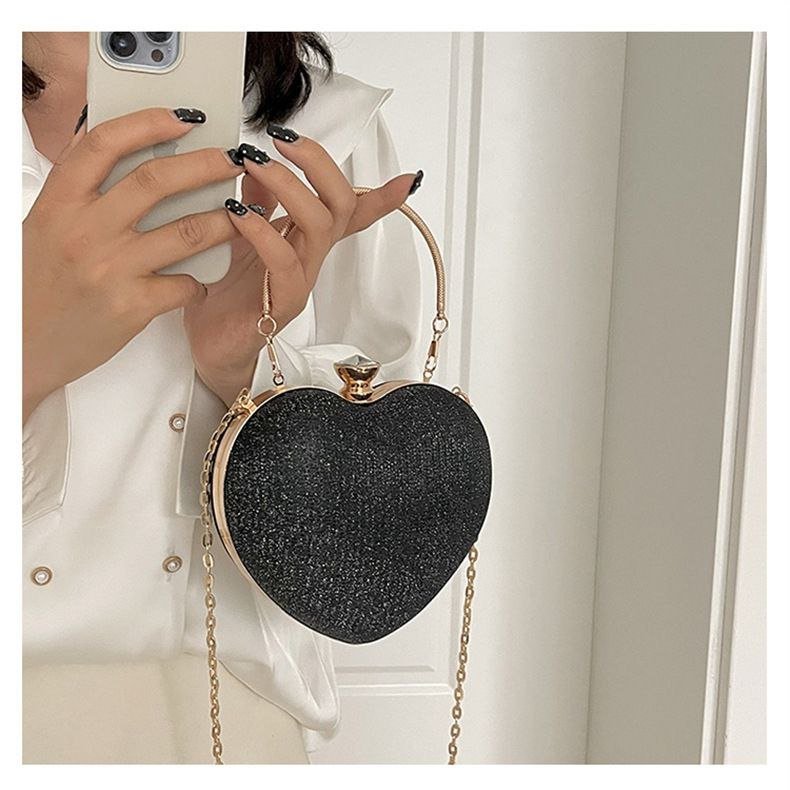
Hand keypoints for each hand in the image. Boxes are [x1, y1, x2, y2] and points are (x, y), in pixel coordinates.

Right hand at [23, 106, 244, 422]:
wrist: (22, 346)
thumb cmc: (37, 284)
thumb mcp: (46, 227)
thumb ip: (82, 194)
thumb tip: (124, 155)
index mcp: (60, 203)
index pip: (104, 144)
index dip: (147, 123)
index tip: (183, 118)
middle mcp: (85, 230)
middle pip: (156, 181)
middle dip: (204, 165)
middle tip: (231, 161)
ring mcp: (110, 269)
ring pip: (186, 231)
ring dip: (223, 220)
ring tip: (241, 214)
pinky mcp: (131, 307)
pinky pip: (184, 284)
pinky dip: (200, 281)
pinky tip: (202, 281)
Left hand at [183, 128, 420, 406]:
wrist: (210, 349)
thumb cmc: (225, 298)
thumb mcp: (238, 238)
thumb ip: (254, 203)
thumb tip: (254, 164)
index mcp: (303, 242)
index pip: (350, 215)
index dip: (380, 196)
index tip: (407, 178)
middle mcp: (309, 260)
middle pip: (341, 206)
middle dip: (319, 165)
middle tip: (283, 139)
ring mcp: (299, 282)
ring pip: (320, 226)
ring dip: (291, 186)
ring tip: (256, 163)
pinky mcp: (281, 304)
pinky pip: (284, 263)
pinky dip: (263, 230)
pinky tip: (238, 213)